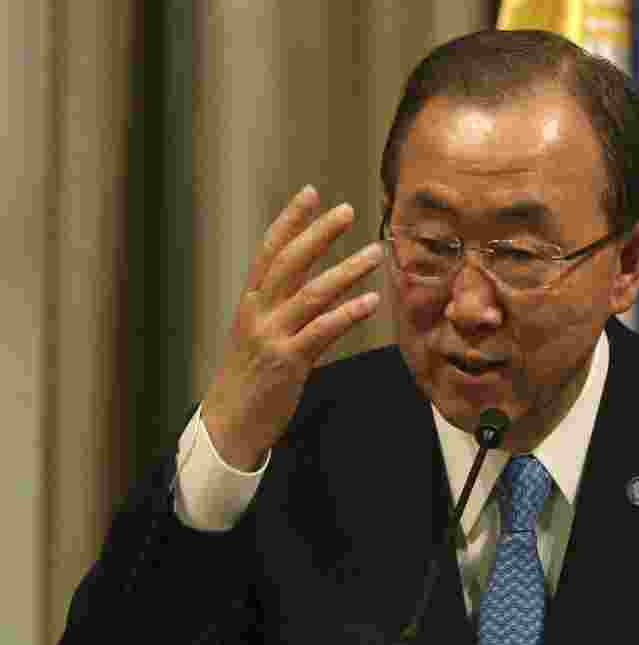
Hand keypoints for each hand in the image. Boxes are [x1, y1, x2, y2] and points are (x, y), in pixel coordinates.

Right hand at [201, 185, 382, 470]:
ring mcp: (272, 336)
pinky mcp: (288, 362)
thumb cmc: (249, 378)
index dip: (290, 220)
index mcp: (251, 302)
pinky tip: (372, 301)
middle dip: (319, 233)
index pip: (270, 250)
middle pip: (290, 262)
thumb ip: (281, 307)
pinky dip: (348, 313)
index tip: (310, 192)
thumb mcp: (257, 334)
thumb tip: (313, 283)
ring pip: (311, 292)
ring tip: (375, 253)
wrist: (229, 424)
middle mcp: (259, 313)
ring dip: (346, 270)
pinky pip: (323, 331)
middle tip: (348, 210)